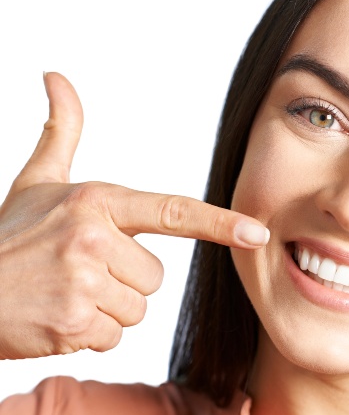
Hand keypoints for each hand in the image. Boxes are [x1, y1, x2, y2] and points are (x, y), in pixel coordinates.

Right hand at [0, 72, 267, 359]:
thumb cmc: (6, 238)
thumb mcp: (35, 182)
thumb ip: (61, 133)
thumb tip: (56, 77)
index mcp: (96, 201)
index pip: (172, 212)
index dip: (219, 223)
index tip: (257, 233)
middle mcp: (93, 238)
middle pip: (155, 278)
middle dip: (123, 282)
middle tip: (78, 273)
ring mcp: (82, 282)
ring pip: (136, 310)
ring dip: (107, 311)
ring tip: (65, 294)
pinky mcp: (72, 324)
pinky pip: (113, 337)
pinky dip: (88, 335)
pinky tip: (57, 318)